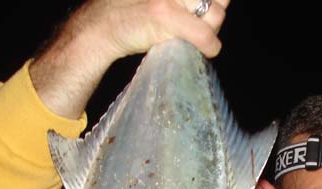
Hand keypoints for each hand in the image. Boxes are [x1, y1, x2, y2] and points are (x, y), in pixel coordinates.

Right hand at [30, 0, 229, 117]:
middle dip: (214, 14)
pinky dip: (210, 46)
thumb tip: (221, 3)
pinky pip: (204, 35)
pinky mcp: (164, 15)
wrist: (100, 26)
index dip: (216, 1)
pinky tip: (206, 50)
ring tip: (197, 37)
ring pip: (215, 15)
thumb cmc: (132, 12)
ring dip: (212, 31)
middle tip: (201, 26)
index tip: (211, 8)